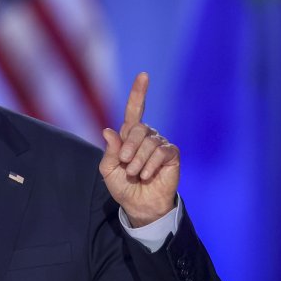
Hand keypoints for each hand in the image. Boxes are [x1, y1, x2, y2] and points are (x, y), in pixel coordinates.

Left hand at [99, 73, 179, 226]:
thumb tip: (108, 131)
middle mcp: (146, 136)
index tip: (144, 75)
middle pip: (138, 128)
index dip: (139, 93)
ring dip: (138, 161)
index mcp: (129, 136)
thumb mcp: (108, 170)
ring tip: (136, 174)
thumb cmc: (123, 186)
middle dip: (128, 148)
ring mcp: (160, 144)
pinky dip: (150, 165)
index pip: (135, 110)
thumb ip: (110, 151)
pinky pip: (161, 152)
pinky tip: (147, 175)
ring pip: (149, 142)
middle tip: (125, 164)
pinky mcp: (172, 155)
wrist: (138, 204)